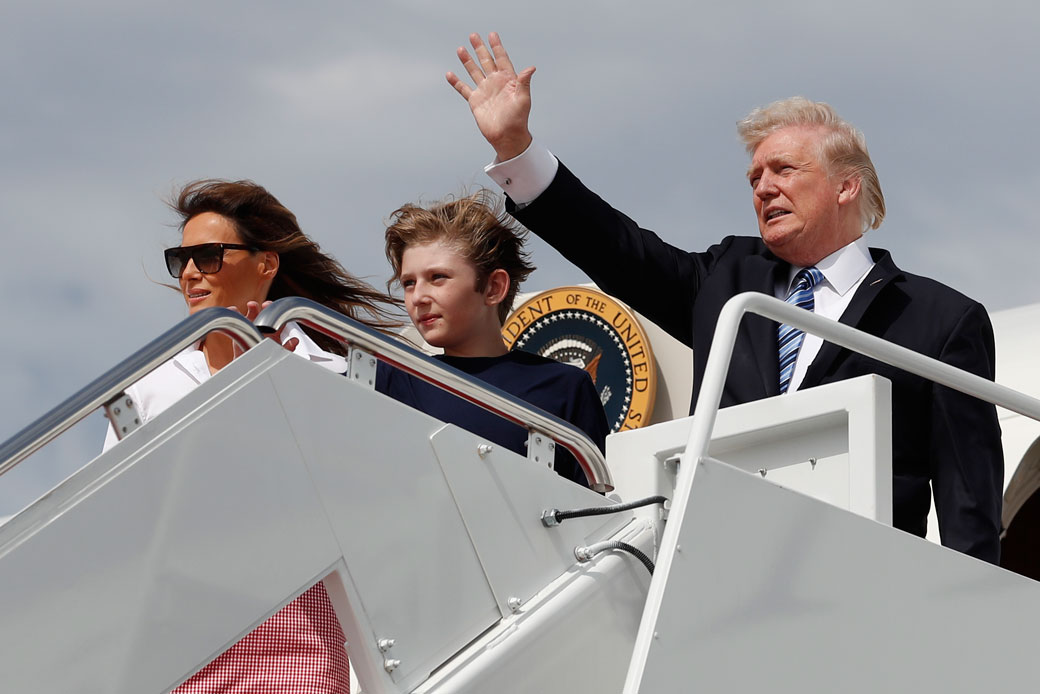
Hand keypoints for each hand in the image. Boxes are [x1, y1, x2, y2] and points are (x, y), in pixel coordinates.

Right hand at [232, 301, 298, 357]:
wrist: (249, 364)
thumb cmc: (264, 356)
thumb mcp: (277, 353)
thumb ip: (287, 348)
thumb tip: (295, 341)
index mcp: (275, 330)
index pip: (280, 319)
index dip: (280, 313)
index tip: (280, 311)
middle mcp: (264, 325)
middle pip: (267, 313)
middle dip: (267, 307)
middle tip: (266, 305)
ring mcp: (252, 324)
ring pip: (253, 313)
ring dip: (253, 307)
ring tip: (252, 304)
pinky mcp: (241, 327)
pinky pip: (237, 318)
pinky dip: (235, 312)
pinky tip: (234, 309)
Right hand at [447, 32, 534, 160]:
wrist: (506, 136)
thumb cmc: (518, 119)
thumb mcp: (523, 99)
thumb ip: (524, 82)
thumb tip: (531, 68)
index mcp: (508, 80)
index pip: (502, 59)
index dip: (497, 47)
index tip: (492, 34)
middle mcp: (495, 82)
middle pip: (486, 61)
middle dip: (480, 48)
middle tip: (473, 35)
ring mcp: (484, 91)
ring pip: (474, 71)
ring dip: (467, 60)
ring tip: (460, 49)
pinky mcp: (475, 101)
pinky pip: (463, 89)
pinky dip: (456, 82)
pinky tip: (450, 74)